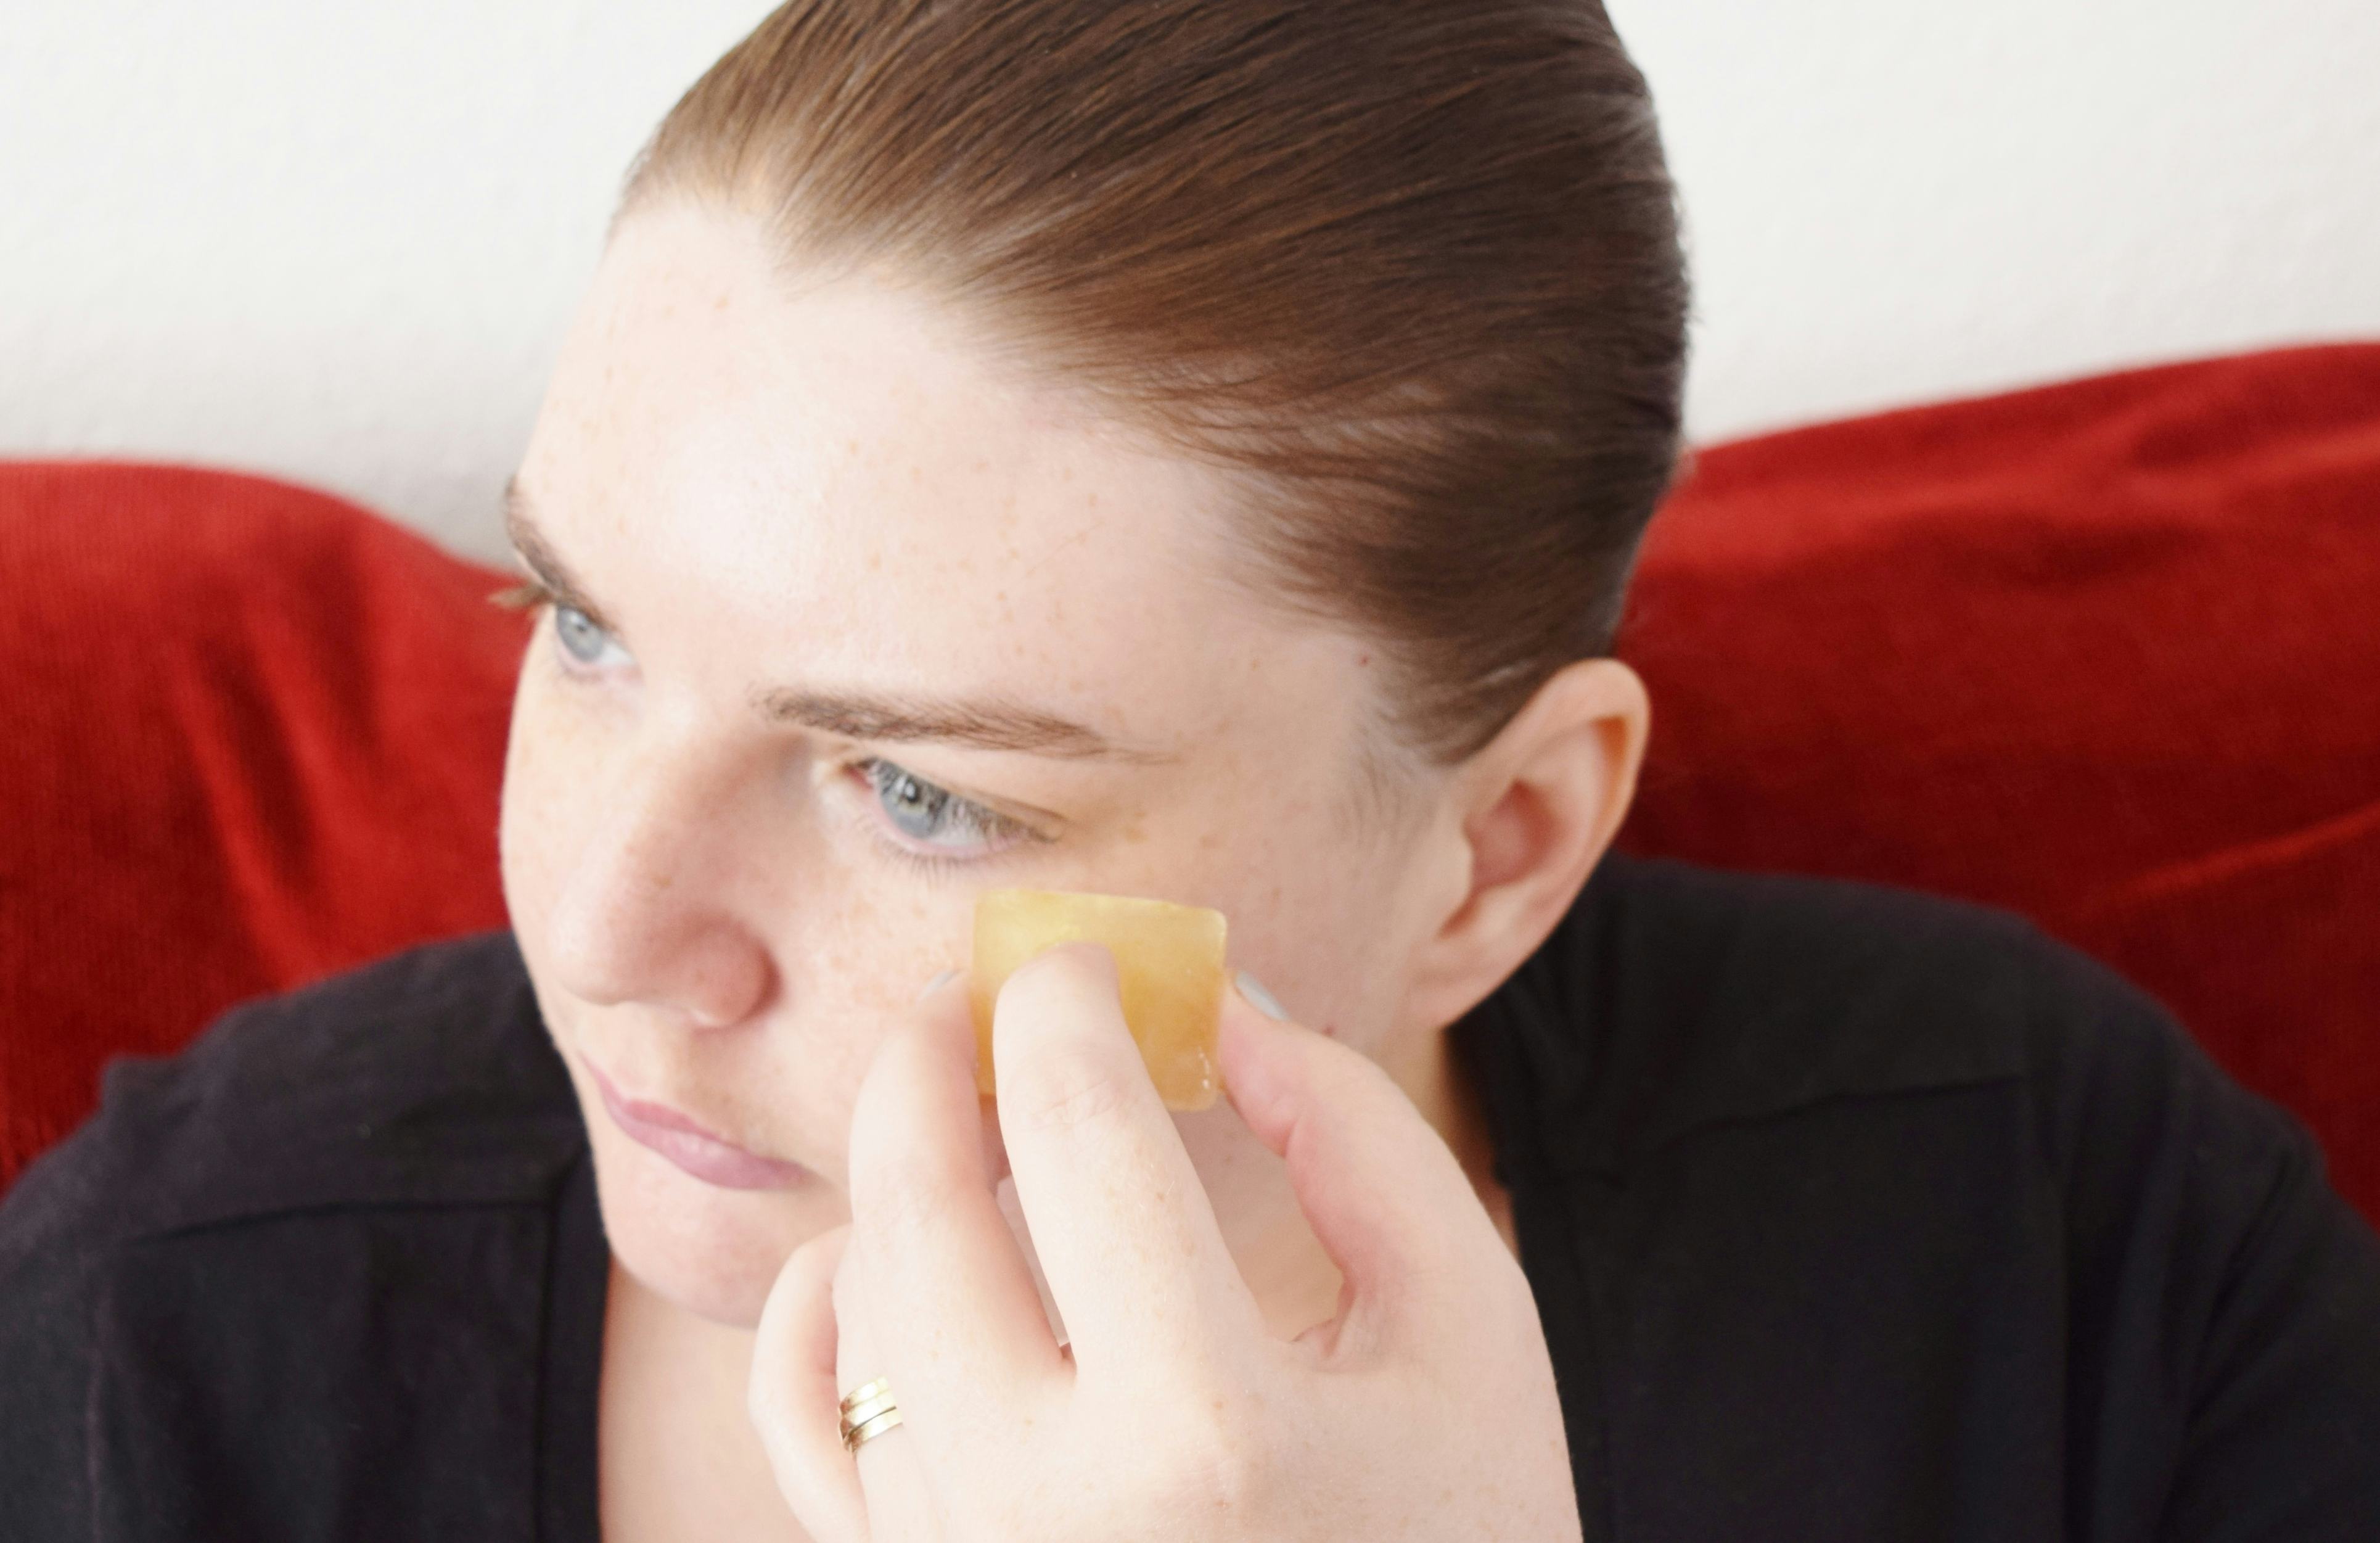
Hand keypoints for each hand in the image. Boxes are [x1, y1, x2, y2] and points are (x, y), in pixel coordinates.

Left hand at [748, 942, 1580, 1541]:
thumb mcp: (1466, 1323)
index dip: (1067, 998)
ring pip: (863, 1294)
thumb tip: (1222, 1006)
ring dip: (906, 1173)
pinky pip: (802, 1415)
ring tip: (988, 1131)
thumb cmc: (1462, 1533)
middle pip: (917, 1200)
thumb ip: (1355, 1134)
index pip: (1079, 1129)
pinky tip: (889, 1246)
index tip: (1087, 961)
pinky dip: (822, 1302)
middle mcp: (1050, 1509)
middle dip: (934, 1053)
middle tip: (986, 1001)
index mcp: (1211, 1430)